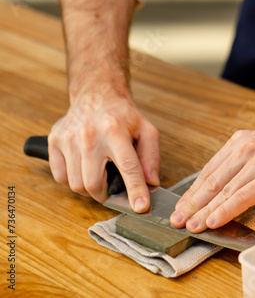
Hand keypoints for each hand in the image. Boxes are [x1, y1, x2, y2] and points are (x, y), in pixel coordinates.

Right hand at [48, 89, 159, 211]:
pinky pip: (60, 177)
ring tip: (99, 178)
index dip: (135, 190)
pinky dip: (72, 182)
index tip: (141, 207)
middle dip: (106, 195)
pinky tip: (84, 171)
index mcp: (115, 130)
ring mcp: (69, 138)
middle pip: (93, 183)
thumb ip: (152, 157)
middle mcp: (90, 135)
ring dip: (90, 190)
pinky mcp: (54, 141)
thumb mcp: (146, 131)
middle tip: (113, 192)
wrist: (96, 95)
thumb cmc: (123, 115)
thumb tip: (151, 182)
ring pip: (76, 184)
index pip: (128, 167)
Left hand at [169, 128, 254, 231]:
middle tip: (178, 218)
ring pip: (224, 190)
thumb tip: (225, 190)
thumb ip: (244, 165)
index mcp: (242, 142)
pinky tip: (214, 220)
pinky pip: (242, 196)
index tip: (183, 205)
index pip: (210, 169)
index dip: (194, 191)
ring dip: (205, 210)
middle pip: (212, 180)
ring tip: (192, 224)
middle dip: (192, 202)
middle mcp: (246, 148)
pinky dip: (225, 210)